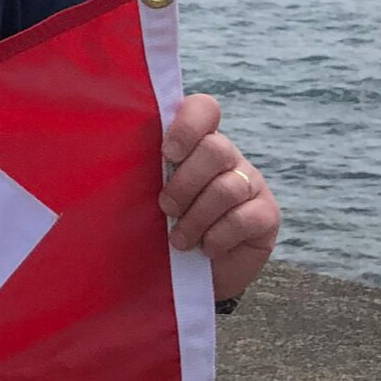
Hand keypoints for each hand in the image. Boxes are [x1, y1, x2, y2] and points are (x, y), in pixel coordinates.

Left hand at [159, 94, 279, 302]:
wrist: (194, 270)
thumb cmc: (164, 224)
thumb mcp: (150, 194)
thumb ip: (145, 172)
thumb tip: (112, 159)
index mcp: (196, 142)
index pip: (203, 109)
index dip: (187, 126)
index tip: (168, 153)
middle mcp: (228, 156)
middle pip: (215, 149)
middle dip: (184, 183)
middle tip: (165, 207)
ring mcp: (251, 182)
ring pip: (227, 188)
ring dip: (196, 218)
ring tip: (178, 239)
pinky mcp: (267, 213)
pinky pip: (244, 218)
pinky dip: (218, 236)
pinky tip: (205, 247)